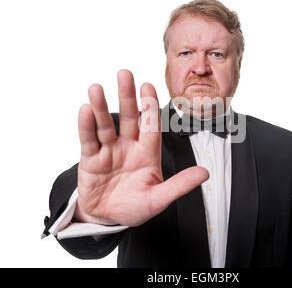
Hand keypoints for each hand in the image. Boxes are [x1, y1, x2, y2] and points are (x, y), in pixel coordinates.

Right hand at [74, 69, 208, 225]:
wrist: (107, 218)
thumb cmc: (135, 207)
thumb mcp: (158, 199)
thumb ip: (179, 185)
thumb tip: (205, 173)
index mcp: (147, 153)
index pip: (151, 126)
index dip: (150, 106)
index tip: (148, 85)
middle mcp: (128, 147)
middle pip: (128, 117)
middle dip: (127, 96)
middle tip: (125, 74)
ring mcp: (108, 151)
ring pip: (105, 125)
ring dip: (100, 107)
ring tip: (96, 88)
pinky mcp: (90, 160)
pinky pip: (88, 141)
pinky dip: (86, 126)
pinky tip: (85, 110)